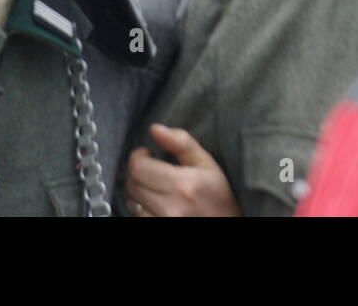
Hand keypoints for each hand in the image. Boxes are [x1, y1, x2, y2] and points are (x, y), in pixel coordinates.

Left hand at [124, 124, 240, 216]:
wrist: (227, 223)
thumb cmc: (218, 194)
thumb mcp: (207, 163)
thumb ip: (181, 142)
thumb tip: (154, 128)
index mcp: (182, 184)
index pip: (138, 168)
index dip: (138, 156)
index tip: (147, 154)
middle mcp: (170, 207)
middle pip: (132, 184)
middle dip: (136, 171)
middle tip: (149, 168)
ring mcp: (162, 221)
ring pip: (131, 202)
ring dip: (136, 190)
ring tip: (151, 185)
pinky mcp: (159, 229)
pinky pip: (136, 216)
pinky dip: (140, 206)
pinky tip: (152, 201)